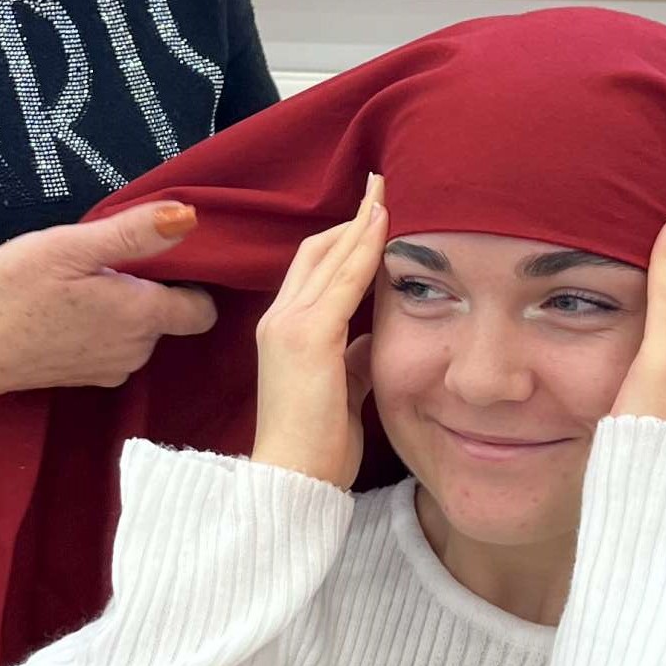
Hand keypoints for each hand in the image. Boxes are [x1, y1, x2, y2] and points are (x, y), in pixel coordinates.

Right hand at [0, 202, 216, 409]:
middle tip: (100, 265)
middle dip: (146, 290)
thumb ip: (134, 233)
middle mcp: (136, 351)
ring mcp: (109, 370)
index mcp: (142, 316)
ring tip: (76, 287)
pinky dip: (98, 330)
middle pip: (167, 318)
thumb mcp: (73, 246)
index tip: (160, 260)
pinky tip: (63, 314)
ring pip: (137, 334)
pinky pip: (110, 349)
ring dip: (120, 310)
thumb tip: (188, 218)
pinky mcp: (83, 380)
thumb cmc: (16, 290)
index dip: (190, 281)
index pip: (202, 310)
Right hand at [252, 175, 386, 487]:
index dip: (342, 239)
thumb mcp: (341, 389)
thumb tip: (378, 336)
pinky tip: (385, 225)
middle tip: (380, 185)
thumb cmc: (316, 446)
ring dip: (361, 222)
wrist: (291, 480)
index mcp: (285, 332)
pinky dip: (364, 248)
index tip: (372, 214)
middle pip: (316, 251)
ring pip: (329, 256)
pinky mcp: (309, 337)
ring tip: (385, 192)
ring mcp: (291, 325)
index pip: (313, 270)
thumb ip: (355, 357)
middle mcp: (280, 319)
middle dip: (351, 218)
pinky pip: (344, 280)